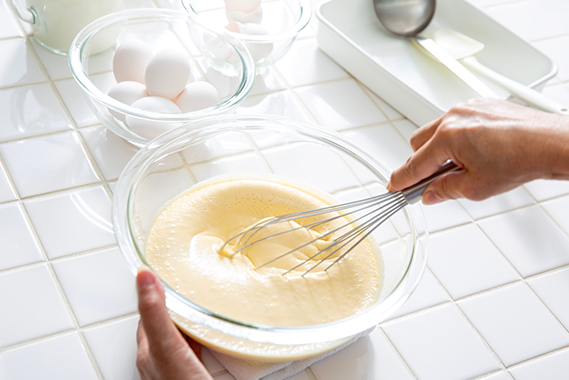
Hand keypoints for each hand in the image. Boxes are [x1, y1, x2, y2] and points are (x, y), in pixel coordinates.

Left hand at [136, 267, 212, 379]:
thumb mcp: (167, 346)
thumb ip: (155, 313)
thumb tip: (143, 277)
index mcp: (149, 350)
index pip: (148, 314)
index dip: (155, 294)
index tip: (163, 274)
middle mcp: (158, 361)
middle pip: (163, 326)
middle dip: (173, 308)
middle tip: (185, 290)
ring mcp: (175, 371)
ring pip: (178, 340)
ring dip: (187, 325)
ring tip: (198, 310)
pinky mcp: (190, 377)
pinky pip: (192, 354)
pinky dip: (198, 341)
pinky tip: (208, 340)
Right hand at [387, 98, 568, 203]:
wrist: (551, 144)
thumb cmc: (521, 160)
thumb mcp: (476, 187)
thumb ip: (444, 190)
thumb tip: (430, 194)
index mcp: (447, 137)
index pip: (414, 164)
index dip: (401, 179)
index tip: (394, 186)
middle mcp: (453, 117)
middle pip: (417, 143)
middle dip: (420, 163)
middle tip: (432, 181)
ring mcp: (466, 108)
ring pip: (434, 130)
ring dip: (438, 149)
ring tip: (460, 166)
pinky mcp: (479, 104)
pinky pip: (454, 120)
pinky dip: (455, 137)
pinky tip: (473, 151)